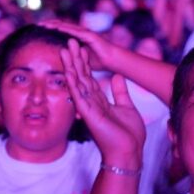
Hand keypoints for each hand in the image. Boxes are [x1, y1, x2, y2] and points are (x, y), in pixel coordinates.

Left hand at [41, 19, 117, 70]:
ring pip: (66, 26)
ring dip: (54, 24)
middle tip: (38, 25)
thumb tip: (62, 61)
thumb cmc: (100, 62)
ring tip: (43, 24)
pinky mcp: (88, 35)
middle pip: (62, 26)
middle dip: (50, 25)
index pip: (62, 32)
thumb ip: (72, 57)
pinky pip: (74, 30)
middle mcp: (80, 33)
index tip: (40, 31)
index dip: (52, 30)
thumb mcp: (81, 60)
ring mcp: (84, 33)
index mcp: (78, 39)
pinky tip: (56, 27)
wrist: (112, 60)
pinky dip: (64, 28)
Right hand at [61, 39, 144, 169]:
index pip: (90, 77)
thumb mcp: (127, 107)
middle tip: (68, 42)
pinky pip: (79, 96)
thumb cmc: (129, 135)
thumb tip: (117, 77)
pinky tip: (68, 70)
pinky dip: (73, 83)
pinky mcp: (89, 115)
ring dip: (71, 66)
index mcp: (100, 101)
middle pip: (81, 76)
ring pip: (77, 83)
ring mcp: (89, 108)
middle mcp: (92, 103)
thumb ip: (120, 92)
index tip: (81, 47)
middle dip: (75, 59)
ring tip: (65, 49)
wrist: (128, 152)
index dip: (85, 62)